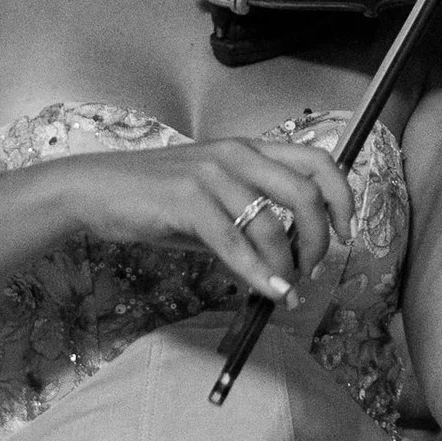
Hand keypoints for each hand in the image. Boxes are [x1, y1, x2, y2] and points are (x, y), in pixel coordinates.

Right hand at [59, 135, 354, 301]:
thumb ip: (248, 227)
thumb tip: (284, 268)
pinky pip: (236, 244)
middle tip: (313, 267)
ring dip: (287, 265)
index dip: (342, 196)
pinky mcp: (188, 200)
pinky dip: (259, 273)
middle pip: (306, 193)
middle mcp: (236, 154)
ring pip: (273, 224)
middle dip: (319, 238)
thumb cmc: (154, 198)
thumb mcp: (210, 205)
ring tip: (285, 287)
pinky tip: (269, 291)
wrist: (96, 191)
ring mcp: (212, 175)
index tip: (344, 230)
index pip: (318, 160)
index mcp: (248, 149)